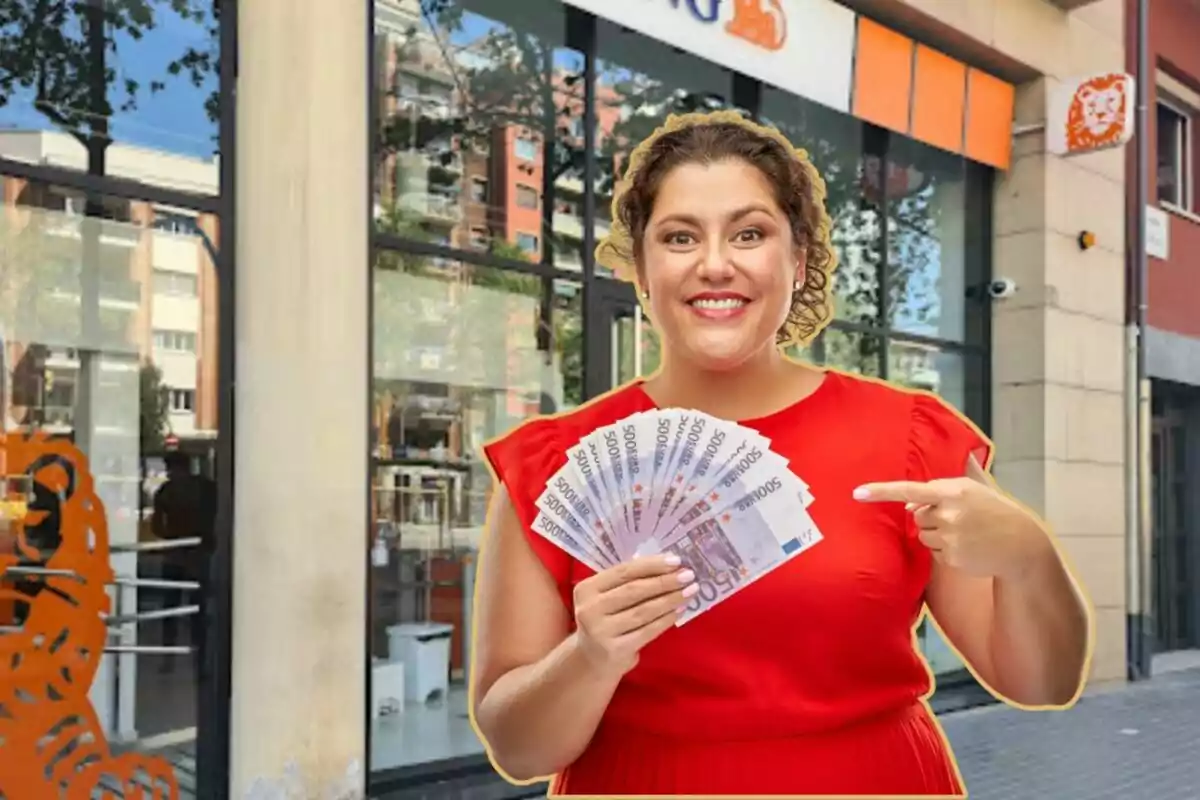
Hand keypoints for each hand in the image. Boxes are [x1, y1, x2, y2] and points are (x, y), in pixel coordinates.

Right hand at [572, 555, 697, 675]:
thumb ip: (626, 581)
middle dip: (665, 581)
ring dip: (670, 599)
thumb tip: (666, 565)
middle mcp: (590, 609)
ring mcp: (601, 631)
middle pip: (634, 590)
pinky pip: (647, 630)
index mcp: (586, 589)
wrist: (592, 659)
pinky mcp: (616, 649)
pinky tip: (679, 611)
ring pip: (643, 611)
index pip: (624, 571)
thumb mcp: (605, 598)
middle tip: (689, 575)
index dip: (652, 565)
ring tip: (689, 591)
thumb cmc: (605, 620)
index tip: (676, 560)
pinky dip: (666, 619)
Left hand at [854, 478, 1052, 580]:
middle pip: (917, 515)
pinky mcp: (952, 556)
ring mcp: (950, 536)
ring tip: (965, 534)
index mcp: (953, 491)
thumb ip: (949, 482)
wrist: (1021, 544)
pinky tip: (967, 547)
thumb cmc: (996, 512)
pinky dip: (946, 551)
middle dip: (931, 517)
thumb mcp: (978, 488)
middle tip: (958, 519)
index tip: (857, 493)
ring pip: (924, 535)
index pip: (909, 489)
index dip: (881, 491)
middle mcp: (949, 512)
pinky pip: (934, 553)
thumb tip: (919, 490)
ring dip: (938, 535)